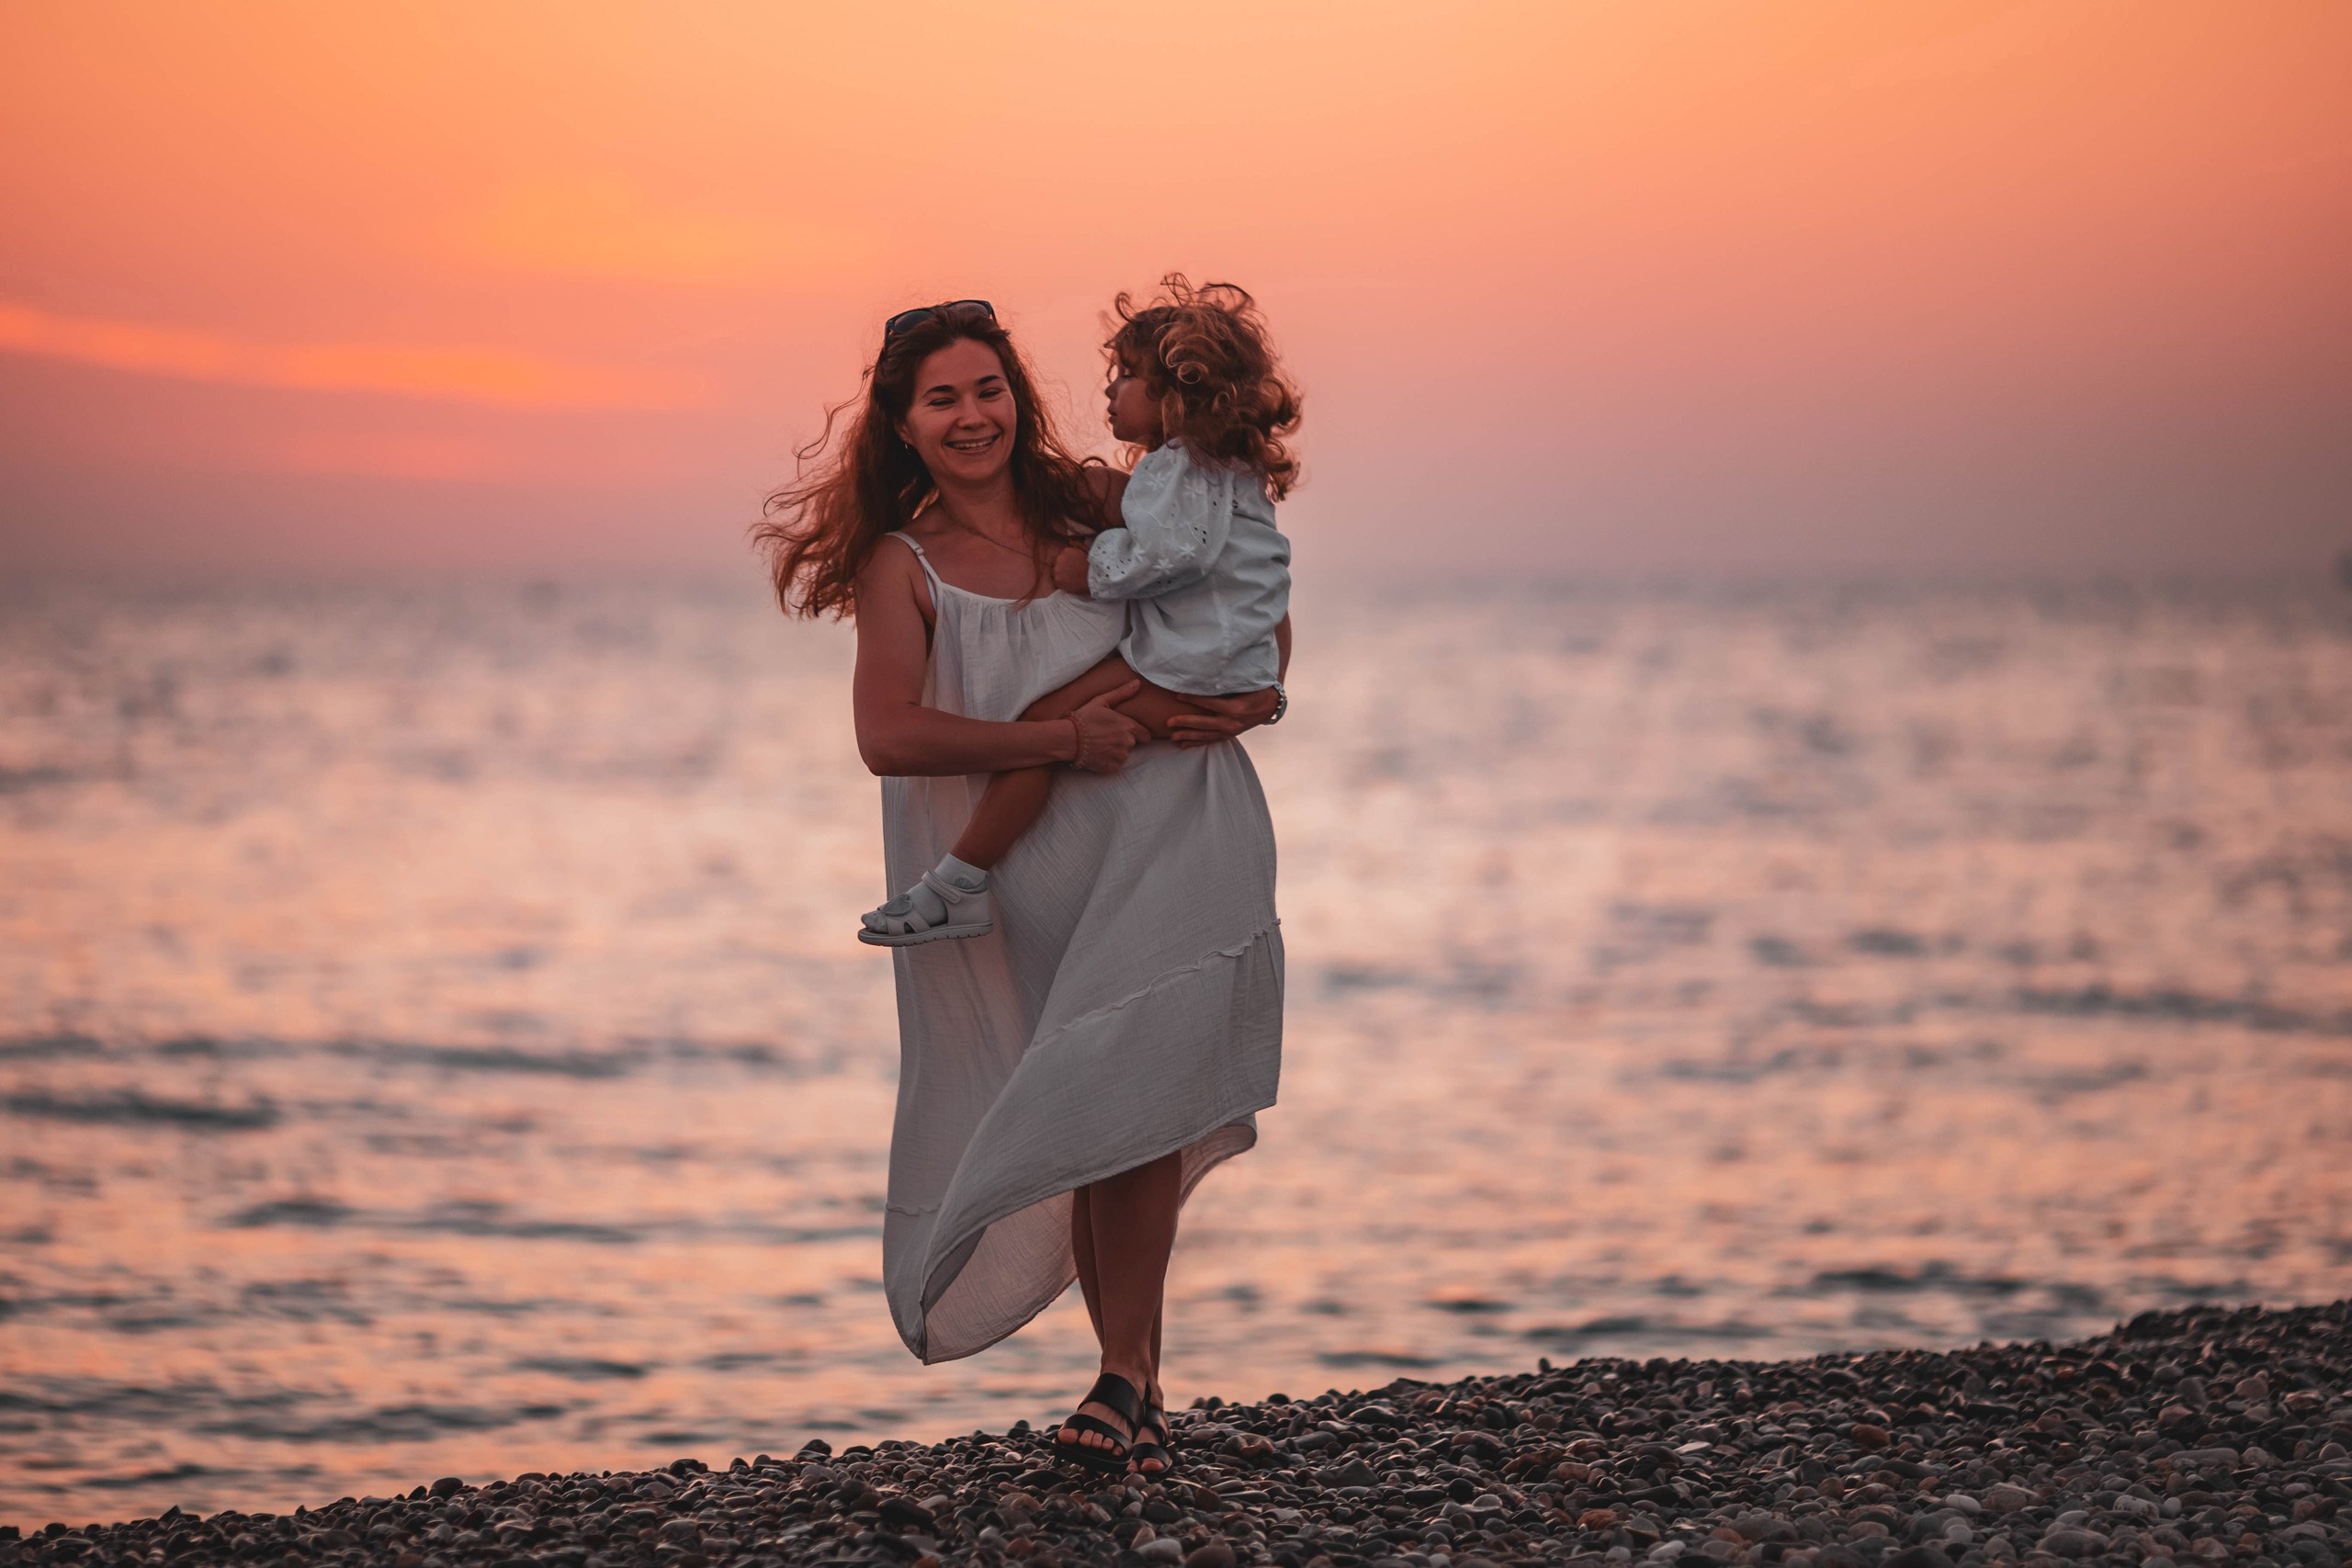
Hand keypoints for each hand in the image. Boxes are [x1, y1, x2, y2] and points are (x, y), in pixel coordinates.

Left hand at [1051, 545, 1091, 596]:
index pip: (1061, 555)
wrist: (1094, 579)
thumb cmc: (1092, 566)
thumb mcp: (1086, 551)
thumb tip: (1077, 541)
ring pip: (1055, 572)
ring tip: (1070, 579)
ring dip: (1060, 575)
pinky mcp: (1057, 580)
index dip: (1065, 561)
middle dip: (1061, 567)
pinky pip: (1056, 582)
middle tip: (1070, 572)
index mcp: (1066, 551)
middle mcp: (1059, 558)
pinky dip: (1061, 583)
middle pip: (1056, 563)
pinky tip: (1069, 584)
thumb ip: (1078, 546)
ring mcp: (1057, 569)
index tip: (1070, 565)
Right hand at [1068, 681, 1146, 772]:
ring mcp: (1120, 757)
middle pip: (1132, 744)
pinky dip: (1108, 761)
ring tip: (1100, 744)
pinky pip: (1115, 765)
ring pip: (1123, 755)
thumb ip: (1122, 693)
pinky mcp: (1112, 768)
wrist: (1068, 739)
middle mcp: (1128, 743)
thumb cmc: (1084, 718)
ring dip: (1115, 751)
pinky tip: (1097, 753)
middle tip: (1106, 736)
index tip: (1127, 732)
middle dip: (1123, 741)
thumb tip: (1137, 683)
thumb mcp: (1101, 701)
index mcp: (1129, 727)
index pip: (1146, 736)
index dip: (1139, 734)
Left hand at [1166, 686, 1280, 748]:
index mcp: (1235, 708)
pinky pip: (1210, 740)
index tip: (1177, 695)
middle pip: (1203, 723)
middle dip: (1185, 722)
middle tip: (1168, 722)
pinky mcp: (1229, 735)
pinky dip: (1196, 742)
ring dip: (1187, 736)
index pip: (1209, 703)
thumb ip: (1225, 684)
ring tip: (1172, 737)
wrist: (1270, 705)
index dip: (1192, 699)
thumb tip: (1203, 676)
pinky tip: (1183, 744)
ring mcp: (1230, 731)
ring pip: (1205, 735)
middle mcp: (1231, 723)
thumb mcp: (1243, 684)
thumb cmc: (1255, 689)